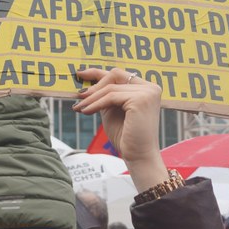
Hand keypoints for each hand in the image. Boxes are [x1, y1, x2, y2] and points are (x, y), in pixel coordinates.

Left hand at [73, 68, 168, 191]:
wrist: (138, 156)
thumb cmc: (126, 136)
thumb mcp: (112, 110)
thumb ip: (105, 95)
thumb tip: (85, 82)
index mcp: (146, 88)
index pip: (118, 74)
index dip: (98, 73)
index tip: (80, 74)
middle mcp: (150, 87)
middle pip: (115, 75)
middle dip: (94, 85)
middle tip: (78, 96)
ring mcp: (148, 92)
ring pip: (110, 87)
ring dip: (91, 98)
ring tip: (79, 107)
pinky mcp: (141, 100)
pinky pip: (111, 96)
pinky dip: (96, 103)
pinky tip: (85, 111)